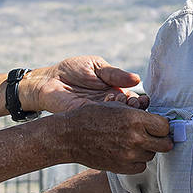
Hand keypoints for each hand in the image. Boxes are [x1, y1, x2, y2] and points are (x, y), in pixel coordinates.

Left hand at [23, 56, 149, 113]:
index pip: (135, 101)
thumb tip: (137, 79)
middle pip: (130, 116)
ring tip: (122, 108)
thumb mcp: (96, 67)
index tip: (144, 100)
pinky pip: (102, 125)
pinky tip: (111, 114)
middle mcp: (110, 106)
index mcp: (115, 92)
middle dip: (136, 112)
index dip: (141, 103)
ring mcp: (99, 116)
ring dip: (124, 118)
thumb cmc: (72, 70)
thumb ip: (115, 74)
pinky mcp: (87, 120)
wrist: (48, 80)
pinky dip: (109, 121)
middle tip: (134, 105)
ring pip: (118, 123)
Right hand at [55, 103, 171, 174]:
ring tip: (133, 142)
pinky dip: (137, 161)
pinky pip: (141, 166)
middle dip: (161, 140)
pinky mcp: (122, 168)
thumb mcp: (117, 106)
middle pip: (165, 144)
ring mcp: (129, 155)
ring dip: (147, 150)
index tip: (158, 125)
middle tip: (154, 137)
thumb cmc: (93, 116)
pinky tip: (127, 152)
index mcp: (135, 119)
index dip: (163, 126)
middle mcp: (135, 138)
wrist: (71, 136)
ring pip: (152, 155)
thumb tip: (159, 121)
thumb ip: (139, 114)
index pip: (165, 126)